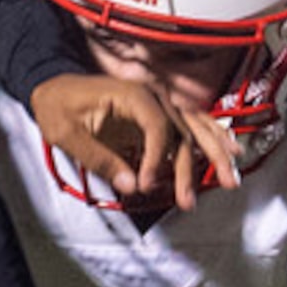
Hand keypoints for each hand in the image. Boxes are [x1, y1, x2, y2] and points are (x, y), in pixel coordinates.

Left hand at [30, 72, 237, 210]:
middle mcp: (152, 95)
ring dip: (214, 153)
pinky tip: (230, 149)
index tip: (146, 184)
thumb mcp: (67, 133)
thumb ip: (99, 158)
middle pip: (182, 131)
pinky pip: (193, 123)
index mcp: (131, 94)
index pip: (157, 128)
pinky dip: (212, 136)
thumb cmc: (58, 105)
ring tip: (231, 178)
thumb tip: (130, 184)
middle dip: (189, 168)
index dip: (155, 159)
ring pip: (195, 128)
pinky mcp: (159, 111)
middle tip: (188, 200)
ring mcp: (159, 101)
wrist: (55, 86)